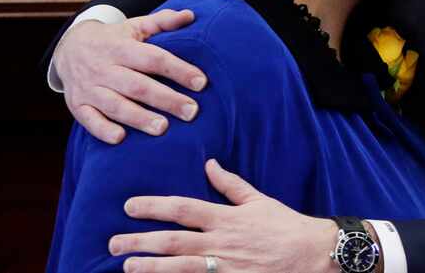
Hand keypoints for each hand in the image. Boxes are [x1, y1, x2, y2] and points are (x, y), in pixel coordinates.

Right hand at [56, 9, 207, 143]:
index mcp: (121, 48)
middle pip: (138, 86)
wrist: (68, 47)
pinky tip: (120, 138)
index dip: (178, 70)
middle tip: (191, 112)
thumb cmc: (113, 39)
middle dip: (166, 99)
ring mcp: (89, 88)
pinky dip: (103, 130)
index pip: (153, 59)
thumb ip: (162, 22)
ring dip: (139, 118)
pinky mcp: (77, 105)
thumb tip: (190, 15)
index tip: (202, 82)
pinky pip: (88, 120)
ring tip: (163, 128)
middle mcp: (104, 68)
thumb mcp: (135, 26)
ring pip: (115, 105)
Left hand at [109, 159, 338, 272]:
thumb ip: (230, 184)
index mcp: (226, 217)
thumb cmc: (284, 224)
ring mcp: (223, 267)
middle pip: (172, 242)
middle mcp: (220, 243)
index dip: (154, 206)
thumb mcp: (258, 200)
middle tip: (114, 241)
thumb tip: (209, 163)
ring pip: (178, 268)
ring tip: (127, 266)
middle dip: (140, 241)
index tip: (130, 205)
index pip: (183, 209)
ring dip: (150, 267)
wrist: (310, 253)